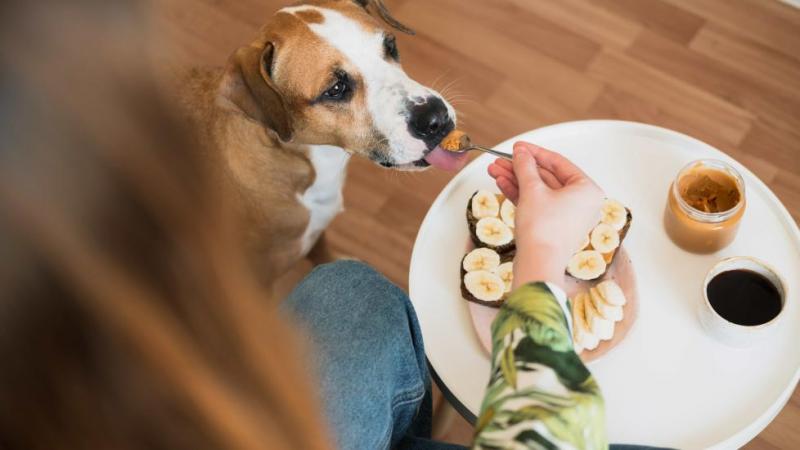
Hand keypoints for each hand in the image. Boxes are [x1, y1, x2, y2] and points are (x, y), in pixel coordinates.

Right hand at [488, 142, 602, 288]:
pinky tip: (501, 184)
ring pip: (539, 191)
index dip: (535, 152)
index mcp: (587, 190)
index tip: (518, 147)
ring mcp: (567, 216)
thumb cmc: (543, 229)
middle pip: (546, 177)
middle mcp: (581, 203)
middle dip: (520, 168)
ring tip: (494, 171)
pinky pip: (537, 204)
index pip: (559, 163)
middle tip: (502, 160)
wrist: (538, 263)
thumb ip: (526, 167)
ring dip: (516, 180)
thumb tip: (521, 153)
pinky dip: (520, 195)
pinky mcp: (553, 227)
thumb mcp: (532, 190)